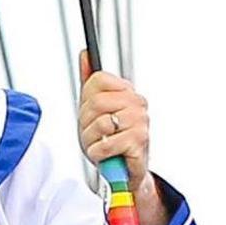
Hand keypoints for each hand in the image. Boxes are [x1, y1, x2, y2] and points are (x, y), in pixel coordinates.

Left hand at [77, 64, 152, 185]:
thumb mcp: (93, 109)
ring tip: (101, 144)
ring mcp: (140, 121)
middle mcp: (136, 103)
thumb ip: (89, 82)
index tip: (91, 113)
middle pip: (95, 102)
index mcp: (126, 92)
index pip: (96, 80)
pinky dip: (98, 153)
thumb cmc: (110, 139)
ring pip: (99, 124)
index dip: (85, 101)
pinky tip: (106, 155)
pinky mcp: (138, 141)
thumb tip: (85, 54)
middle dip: (86, 123)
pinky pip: (104, 144)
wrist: (125, 171)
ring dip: (91, 140)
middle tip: (94, 134)